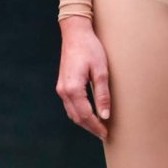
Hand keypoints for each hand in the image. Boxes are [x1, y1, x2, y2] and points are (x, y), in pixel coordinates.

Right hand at [56, 17, 111, 140]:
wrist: (75, 33)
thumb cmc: (90, 49)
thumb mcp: (101, 71)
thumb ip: (103, 94)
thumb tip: (105, 115)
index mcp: (73, 88)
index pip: (85, 115)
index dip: (96, 126)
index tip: (106, 133)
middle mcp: (63, 91)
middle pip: (77, 117)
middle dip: (90, 127)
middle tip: (104, 134)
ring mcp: (61, 88)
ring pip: (72, 113)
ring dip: (84, 122)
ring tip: (99, 127)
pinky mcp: (62, 85)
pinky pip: (70, 105)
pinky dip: (79, 113)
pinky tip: (89, 115)